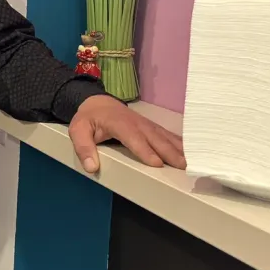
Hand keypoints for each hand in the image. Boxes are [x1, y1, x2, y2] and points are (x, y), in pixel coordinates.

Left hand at [68, 94, 185, 173]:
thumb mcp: (77, 131)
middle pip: (155, 138)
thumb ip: (83, 148)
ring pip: (165, 136)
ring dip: (179, 149)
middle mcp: (137, 123)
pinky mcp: (151, 127)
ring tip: (191, 163)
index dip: (145, 150)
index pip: (134, 138)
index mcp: (119, 123)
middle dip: (169, 152)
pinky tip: (190, 152)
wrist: (97, 102)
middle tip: (183, 167)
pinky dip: (180, 143)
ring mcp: (146, 124)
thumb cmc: (88, 118)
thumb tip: (91, 167)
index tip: (157, 163)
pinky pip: (167, 135)